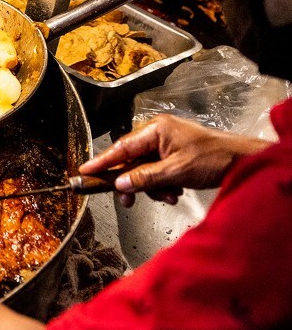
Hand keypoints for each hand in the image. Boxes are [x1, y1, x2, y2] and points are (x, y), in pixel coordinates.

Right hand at [80, 114, 269, 206]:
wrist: (244, 162)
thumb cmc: (214, 158)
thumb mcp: (176, 171)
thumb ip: (145, 178)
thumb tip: (120, 184)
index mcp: (156, 129)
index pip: (122, 147)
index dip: (102, 161)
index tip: (85, 171)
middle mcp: (158, 134)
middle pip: (132, 160)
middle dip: (134, 182)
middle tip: (128, 200)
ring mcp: (166, 144)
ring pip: (145, 169)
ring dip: (153, 186)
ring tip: (169, 196)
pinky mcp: (174, 155)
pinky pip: (157, 172)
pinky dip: (163, 184)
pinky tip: (175, 192)